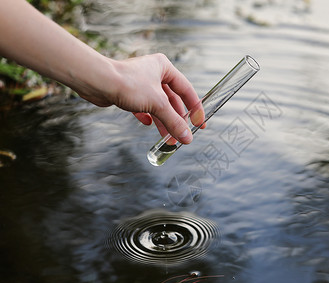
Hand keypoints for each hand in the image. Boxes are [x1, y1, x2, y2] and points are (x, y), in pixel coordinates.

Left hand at [78, 53, 204, 143]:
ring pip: (157, 105)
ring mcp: (140, 82)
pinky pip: (143, 106)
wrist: (97, 82)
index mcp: (164, 67)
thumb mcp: (157, 104)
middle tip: (182, 135)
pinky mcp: (128, 91)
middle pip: (172, 100)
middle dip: (176, 119)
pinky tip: (148, 123)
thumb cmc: (128, 84)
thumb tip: (187, 138)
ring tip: (168, 138)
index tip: (200, 123)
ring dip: (163, 121)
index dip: (195, 108)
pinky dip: (148, 116)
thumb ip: (174, 122)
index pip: (186, 90)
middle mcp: (154, 72)